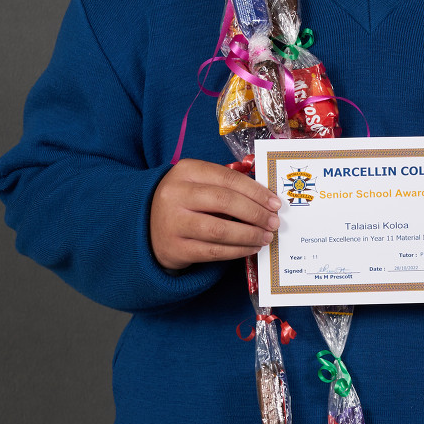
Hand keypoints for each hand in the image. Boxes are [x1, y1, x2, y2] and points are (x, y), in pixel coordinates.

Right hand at [149, 159, 280, 271]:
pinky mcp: (175, 249)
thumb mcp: (198, 183)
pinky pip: (213, 252)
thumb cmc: (185, 201)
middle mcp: (175, 194)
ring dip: (249, 234)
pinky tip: (250, 248)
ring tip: (265, 237)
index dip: (256, 191)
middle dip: (255, 213)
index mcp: (186, 171)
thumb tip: (267, 199)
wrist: (148, 226)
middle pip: (225, 202)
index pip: (228, 178)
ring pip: (219, 230)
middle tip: (274, 222)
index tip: (275, 202)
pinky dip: (237, 251)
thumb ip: (227, 185)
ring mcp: (173, 223)